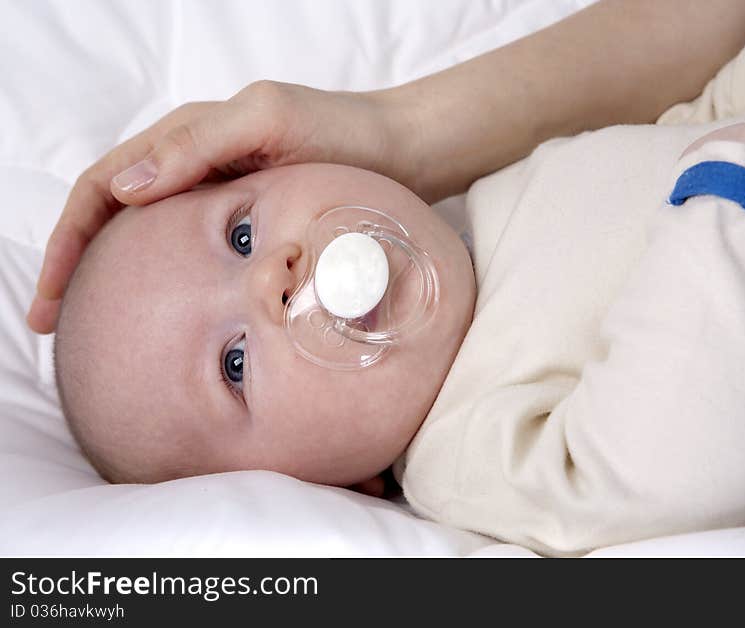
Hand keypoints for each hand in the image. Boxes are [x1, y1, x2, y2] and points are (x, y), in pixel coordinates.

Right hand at [27, 81, 415, 333]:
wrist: (400, 154)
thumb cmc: (340, 132)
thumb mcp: (267, 121)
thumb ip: (198, 145)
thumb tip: (125, 188)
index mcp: (185, 142)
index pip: (102, 189)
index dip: (68, 242)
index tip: (52, 300)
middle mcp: (193, 171)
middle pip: (112, 219)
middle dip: (77, 269)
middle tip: (54, 329)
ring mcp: (219, 202)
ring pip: (147, 242)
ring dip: (113, 281)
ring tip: (96, 332)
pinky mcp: (248, 229)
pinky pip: (191, 258)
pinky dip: (164, 285)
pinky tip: (165, 319)